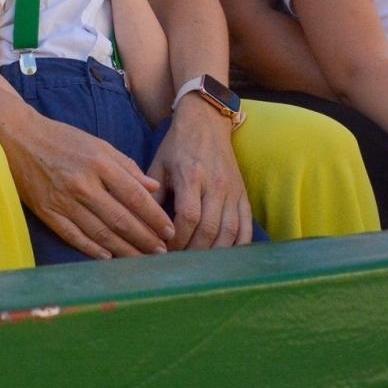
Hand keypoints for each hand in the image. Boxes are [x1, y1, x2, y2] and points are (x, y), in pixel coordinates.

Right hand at [6, 110, 172, 258]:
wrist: (17, 138)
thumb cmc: (61, 139)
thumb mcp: (97, 144)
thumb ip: (126, 166)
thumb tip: (154, 187)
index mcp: (99, 164)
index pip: (135, 196)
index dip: (155, 217)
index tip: (169, 231)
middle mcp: (83, 184)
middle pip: (121, 219)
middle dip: (145, 239)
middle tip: (162, 252)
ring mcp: (63, 201)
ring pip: (100, 233)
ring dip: (124, 249)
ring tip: (142, 260)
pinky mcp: (47, 212)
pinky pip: (74, 236)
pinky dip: (92, 249)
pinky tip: (108, 257)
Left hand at [147, 97, 252, 249]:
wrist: (207, 122)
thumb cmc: (177, 145)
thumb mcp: (158, 164)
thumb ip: (152, 194)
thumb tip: (142, 225)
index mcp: (191, 176)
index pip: (188, 216)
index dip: (177, 239)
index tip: (164, 250)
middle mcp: (215, 185)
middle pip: (209, 229)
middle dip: (193, 251)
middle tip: (179, 264)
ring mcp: (233, 191)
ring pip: (230, 231)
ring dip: (214, 253)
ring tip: (198, 265)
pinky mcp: (243, 194)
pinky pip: (246, 226)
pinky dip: (237, 245)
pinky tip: (225, 257)